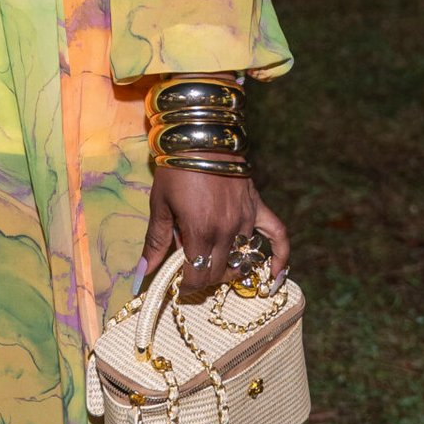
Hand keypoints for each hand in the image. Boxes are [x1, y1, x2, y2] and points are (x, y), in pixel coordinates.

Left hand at [140, 166, 292, 295]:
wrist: (200, 137)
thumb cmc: (175, 170)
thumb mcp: (159, 205)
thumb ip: (156, 241)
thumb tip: (143, 273)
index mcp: (200, 232)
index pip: (198, 276)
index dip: (187, 286)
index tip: (178, 286)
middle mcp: (226, 231)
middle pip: (219, 273)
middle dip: (204, 279)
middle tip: (191, 273)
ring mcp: (245, 220)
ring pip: (242, 260)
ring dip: (228, 269)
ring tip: (214, 265)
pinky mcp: (257, 208)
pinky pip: (277, 235)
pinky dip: (280, 257)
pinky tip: (275, 274)